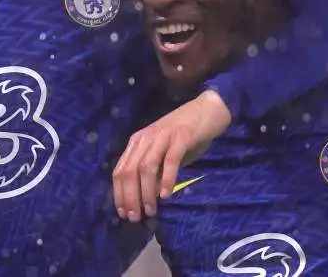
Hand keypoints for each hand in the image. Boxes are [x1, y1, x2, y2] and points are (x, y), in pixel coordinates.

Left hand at [112, 89, 232, 221]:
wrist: (208, 110)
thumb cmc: (185, 134)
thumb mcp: (164, 154)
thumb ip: (155, 172)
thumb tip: (146, 198)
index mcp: (137, 142)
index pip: (120, 170)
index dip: (119, 194)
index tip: (123, 213)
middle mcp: (146, 138)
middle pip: (130, 171)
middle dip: (130, 197)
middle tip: (135, 217)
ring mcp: (163, 136)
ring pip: (146, 167)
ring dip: (146, 192)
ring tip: (150, 210)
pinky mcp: (181, 136)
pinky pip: (170, 160)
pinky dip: (166, 179)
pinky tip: (166, 195)